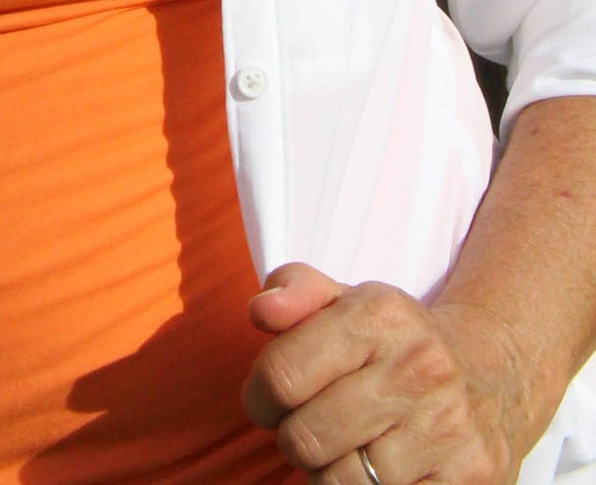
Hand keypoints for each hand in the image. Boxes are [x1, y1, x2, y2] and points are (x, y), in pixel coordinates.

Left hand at [243, 262, 536, 484]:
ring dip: (327, 475)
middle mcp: (418, 368)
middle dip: (293, 441)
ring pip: (341, 483)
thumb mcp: (350, 300)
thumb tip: (261, 311)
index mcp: (380, 316)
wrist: (496, 375)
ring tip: (341, 452)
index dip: (259, 398)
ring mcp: (447, 428)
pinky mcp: (469, 478)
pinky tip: (376, 473)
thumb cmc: (400, 342)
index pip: (282, 375)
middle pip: (306, 438)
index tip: (267, 402)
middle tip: (306, 431)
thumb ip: (296, 291)